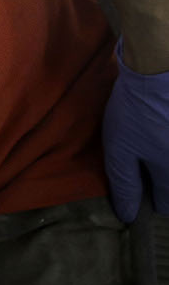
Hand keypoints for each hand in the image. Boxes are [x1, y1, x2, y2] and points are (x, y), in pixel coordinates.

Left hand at [103, 38, 168, 222]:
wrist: (160, 69)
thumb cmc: (136, 110)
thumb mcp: (120, 148)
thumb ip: (125, 183)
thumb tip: (128, 215)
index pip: (166, 204)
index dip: (151, 199)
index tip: (142, 190)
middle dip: (164, 182)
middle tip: (149, 164)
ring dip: (164, 159)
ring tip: (154, 141)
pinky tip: (162, 131)